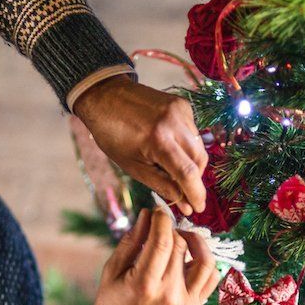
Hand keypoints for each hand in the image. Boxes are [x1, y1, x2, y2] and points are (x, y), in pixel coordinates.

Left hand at [73, 76, 207, 215]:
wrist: (105, 96)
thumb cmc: (113, 135)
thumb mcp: (133, 167)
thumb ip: (162, 185)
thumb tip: (185, 205)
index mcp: (158, 140)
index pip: (188, 174)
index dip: (196, 194)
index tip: (198, 208)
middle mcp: (174, 123)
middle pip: (199, 160)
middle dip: (195, 179)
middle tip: (185, 191)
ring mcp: (180, 111)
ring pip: (199, 146)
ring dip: (192, 163)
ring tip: (172, 167)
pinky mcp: (182, 104)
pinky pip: (193, 132)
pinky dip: (187, 145)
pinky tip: (170, 146)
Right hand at [86, 209, 220, 304]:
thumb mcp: (111, 272)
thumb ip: (131, 242)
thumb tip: (147, 215)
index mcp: (144, 284)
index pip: (163, 242)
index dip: (163, 220)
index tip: (158, 210)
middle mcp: (169, 294)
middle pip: (181, 247)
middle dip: (172, 229)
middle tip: (162, 225)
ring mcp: (186, 302)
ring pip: (204, 260)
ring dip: (195, 241)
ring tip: (181, 237)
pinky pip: (211, 277)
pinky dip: (206, 260)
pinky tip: (191, 255)